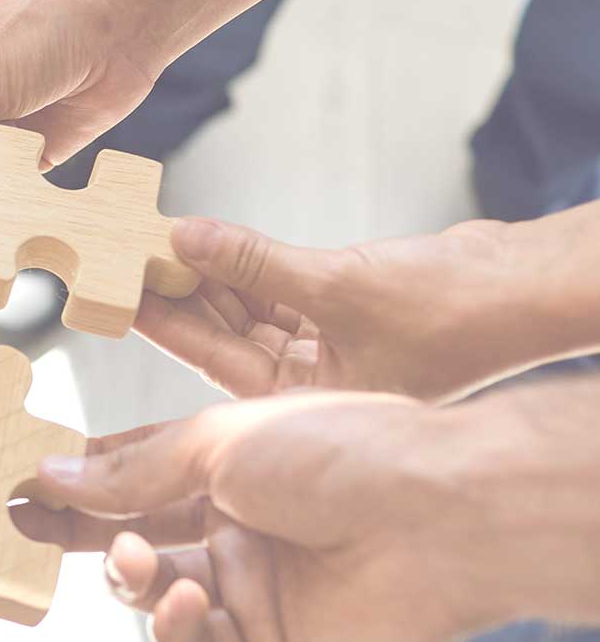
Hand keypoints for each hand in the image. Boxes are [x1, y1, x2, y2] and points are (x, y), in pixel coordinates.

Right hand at [25, 391, 522, 641]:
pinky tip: (185, 600)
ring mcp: (252, 577)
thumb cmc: (344, 449)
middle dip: (77, 531)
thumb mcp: (218, 440)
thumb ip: (133, 470)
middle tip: (18, 530)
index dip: (76, 476)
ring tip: (133, 564)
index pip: (131, 467)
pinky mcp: (271, 635)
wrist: (440, 515)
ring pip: (157, 591)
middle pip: (133, 530)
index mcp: (225, 457)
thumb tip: (54, 473)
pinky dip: (178, 627)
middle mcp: (234, 517)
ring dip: (131, 578)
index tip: (20, 480)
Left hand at [135, 215, 590, 403]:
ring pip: (243, 309)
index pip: (208, 355)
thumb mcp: (337, 284)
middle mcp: (304, 389)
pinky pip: (273, 292)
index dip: (158, 316)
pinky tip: (200, 238)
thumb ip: (254, 262)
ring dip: (202, 275)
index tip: (107, 284)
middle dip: (171, 292)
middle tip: (114, 252)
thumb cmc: (453, 311)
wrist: (533, 290)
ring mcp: (323, 351)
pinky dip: (242, 267)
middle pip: (218, 333)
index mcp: (301, 406)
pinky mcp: (342, 317)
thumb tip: (181, 235)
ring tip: (146, 236)